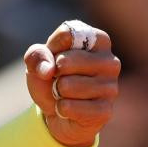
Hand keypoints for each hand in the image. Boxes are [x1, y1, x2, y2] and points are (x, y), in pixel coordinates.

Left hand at [24, 22, 120, 146]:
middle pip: (65, 61)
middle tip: (60, 79)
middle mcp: (110, 61)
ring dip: (57, 92)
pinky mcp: (105, 110)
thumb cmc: (52, 78)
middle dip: (54, 73)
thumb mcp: (38, 61)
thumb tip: (48, 70)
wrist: (58, 112)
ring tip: (65, 94)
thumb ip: (36, 55)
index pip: (67, 34)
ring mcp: (110, 87)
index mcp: (98, 40)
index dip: (51, 48)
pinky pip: (70, 107)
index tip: (54, 57)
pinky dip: (61, 109)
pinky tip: (68, 108)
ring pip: (66, 86)